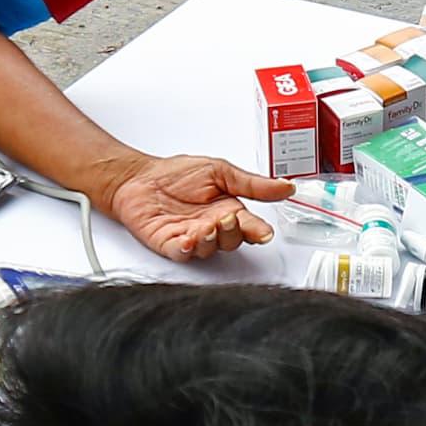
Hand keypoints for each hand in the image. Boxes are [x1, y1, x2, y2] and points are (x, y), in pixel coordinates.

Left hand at [95, 152, 289, 260]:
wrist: (139, 178)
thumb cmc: (176, 174)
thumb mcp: (221, 171)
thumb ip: (252, 184)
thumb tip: (286, 187)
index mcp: (229, 211)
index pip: (250, 227)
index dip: (259, 232)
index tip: (264, 233)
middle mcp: (213, 228)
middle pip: (232, 242)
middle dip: (232, 232)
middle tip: (226, 217)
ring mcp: (192, 238)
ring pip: (210, 250)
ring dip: (211, 240)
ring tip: (206, 225)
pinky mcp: (170, 245)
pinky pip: (183, 254)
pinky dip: (188, 249)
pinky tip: (189, 239)